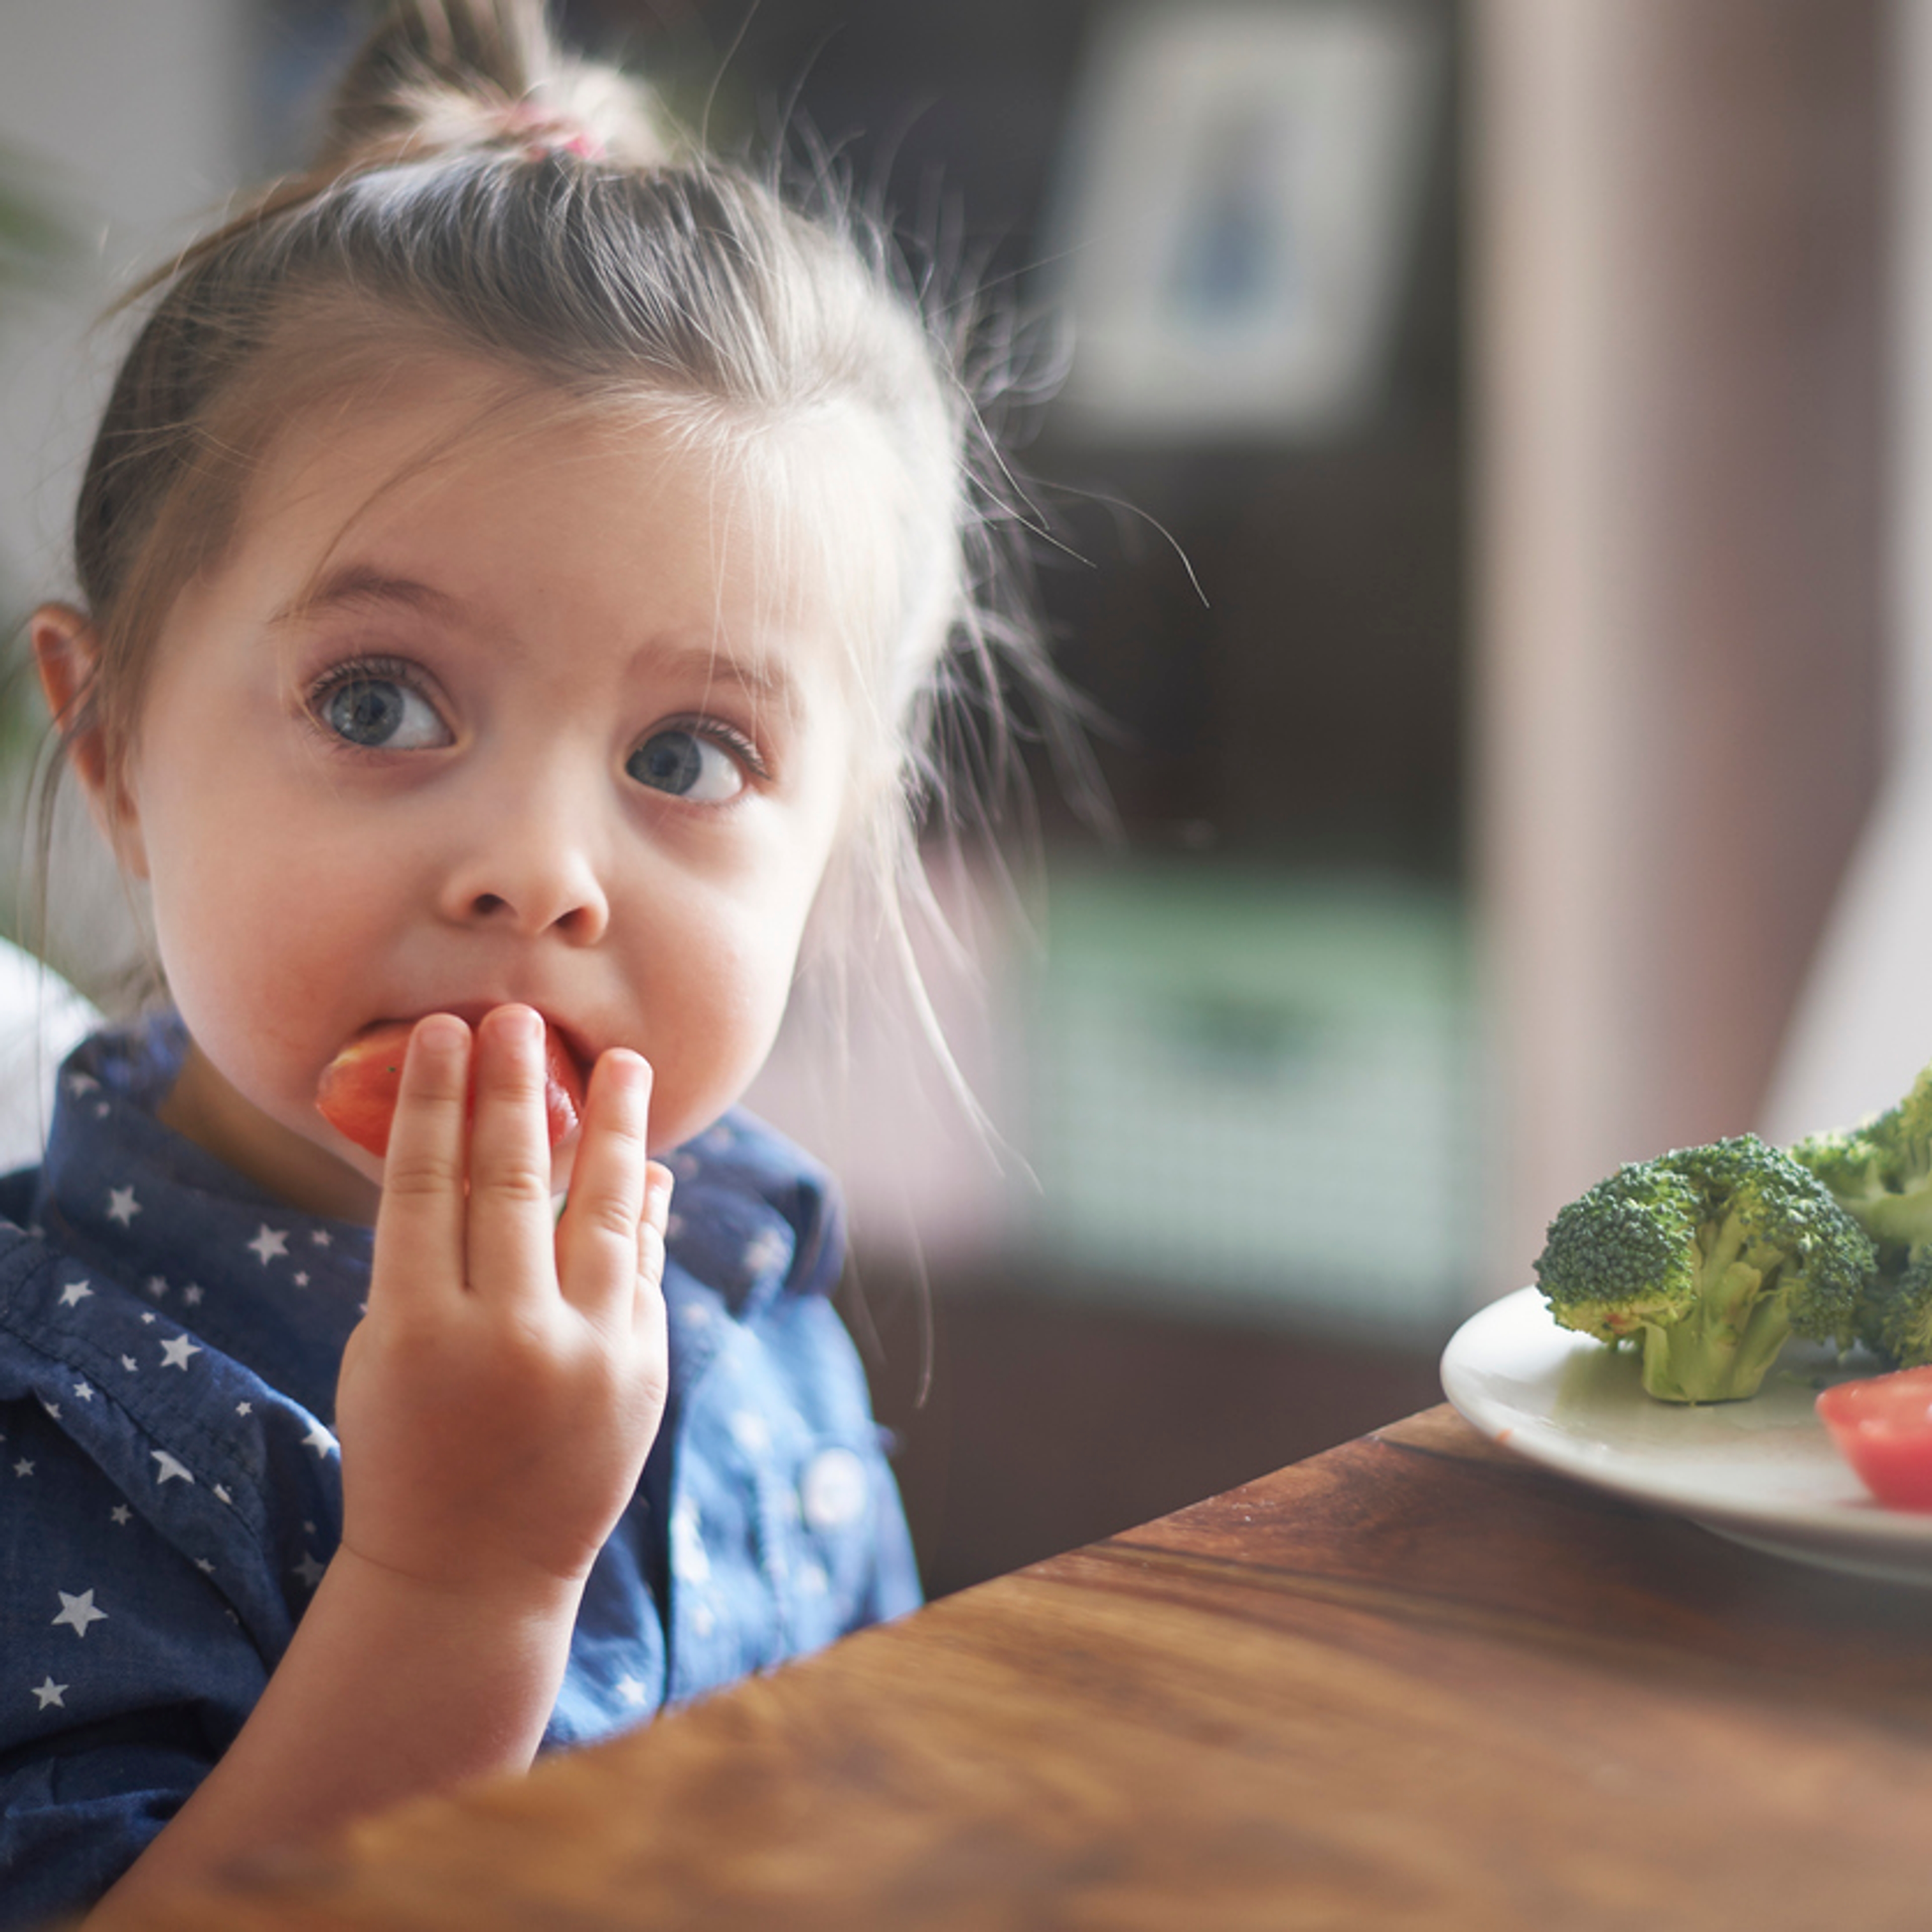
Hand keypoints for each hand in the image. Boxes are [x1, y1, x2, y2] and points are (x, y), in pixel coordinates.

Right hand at [332, 1006, 670, 1604]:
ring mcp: (587, 1356)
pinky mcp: (642, 1373)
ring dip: (616, 1129)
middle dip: (516, 1090)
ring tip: (625, 1063)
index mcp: (416, 1332)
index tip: (447, 1032)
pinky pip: (644, 1268)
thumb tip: (480, 1155)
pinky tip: (648, 1165)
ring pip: (605, 1213)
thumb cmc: (406, 1449)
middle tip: (521, 1018)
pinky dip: (646, 1213)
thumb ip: (427, 1262)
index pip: (426, 1186)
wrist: (470, 1573)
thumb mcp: (384, 1354)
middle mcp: (507, 1339)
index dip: (436, 1100)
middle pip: (513, 1182)